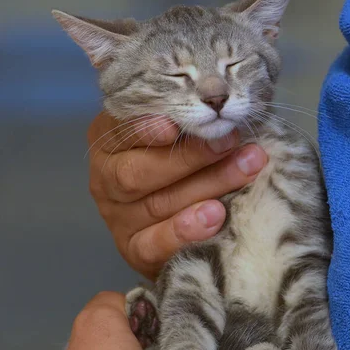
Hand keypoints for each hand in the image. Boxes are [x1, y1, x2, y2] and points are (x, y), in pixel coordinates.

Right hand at [88, 112, 266, 278]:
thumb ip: (186, 122)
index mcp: (109, 143)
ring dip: (206, 186)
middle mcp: (106, 180)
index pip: (121, 130)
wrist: (174, 230)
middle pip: (139, 170)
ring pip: (157, 203)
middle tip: (230, 139)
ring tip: (243, 170)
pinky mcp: (133, 250)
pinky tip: (214, 217)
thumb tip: (223, 99)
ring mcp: (118, 218)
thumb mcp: (176, 137)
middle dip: (189, 155)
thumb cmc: (179, 167)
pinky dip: (184, 231)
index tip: (177, 121)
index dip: (146, 128)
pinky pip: (154, 244)